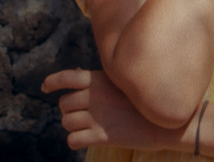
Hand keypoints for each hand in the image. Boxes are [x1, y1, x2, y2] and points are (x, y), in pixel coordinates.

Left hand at [42, 68, 184, 151]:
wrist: (168, 122)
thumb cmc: (148, 101)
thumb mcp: (125, 82)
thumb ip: (101, 80)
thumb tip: (79, 73)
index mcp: (100, 80)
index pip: (67, 77)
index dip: (52, 82)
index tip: (45, 88)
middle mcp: (95, 96)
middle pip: (64, 104)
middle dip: (70, 110)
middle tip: (83, 115)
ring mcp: (97, 116)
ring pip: (66, 122)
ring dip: (72, 126)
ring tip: (86, 128)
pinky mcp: (101, 136)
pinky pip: (72, 140)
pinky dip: (75, 141)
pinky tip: (84, 140)